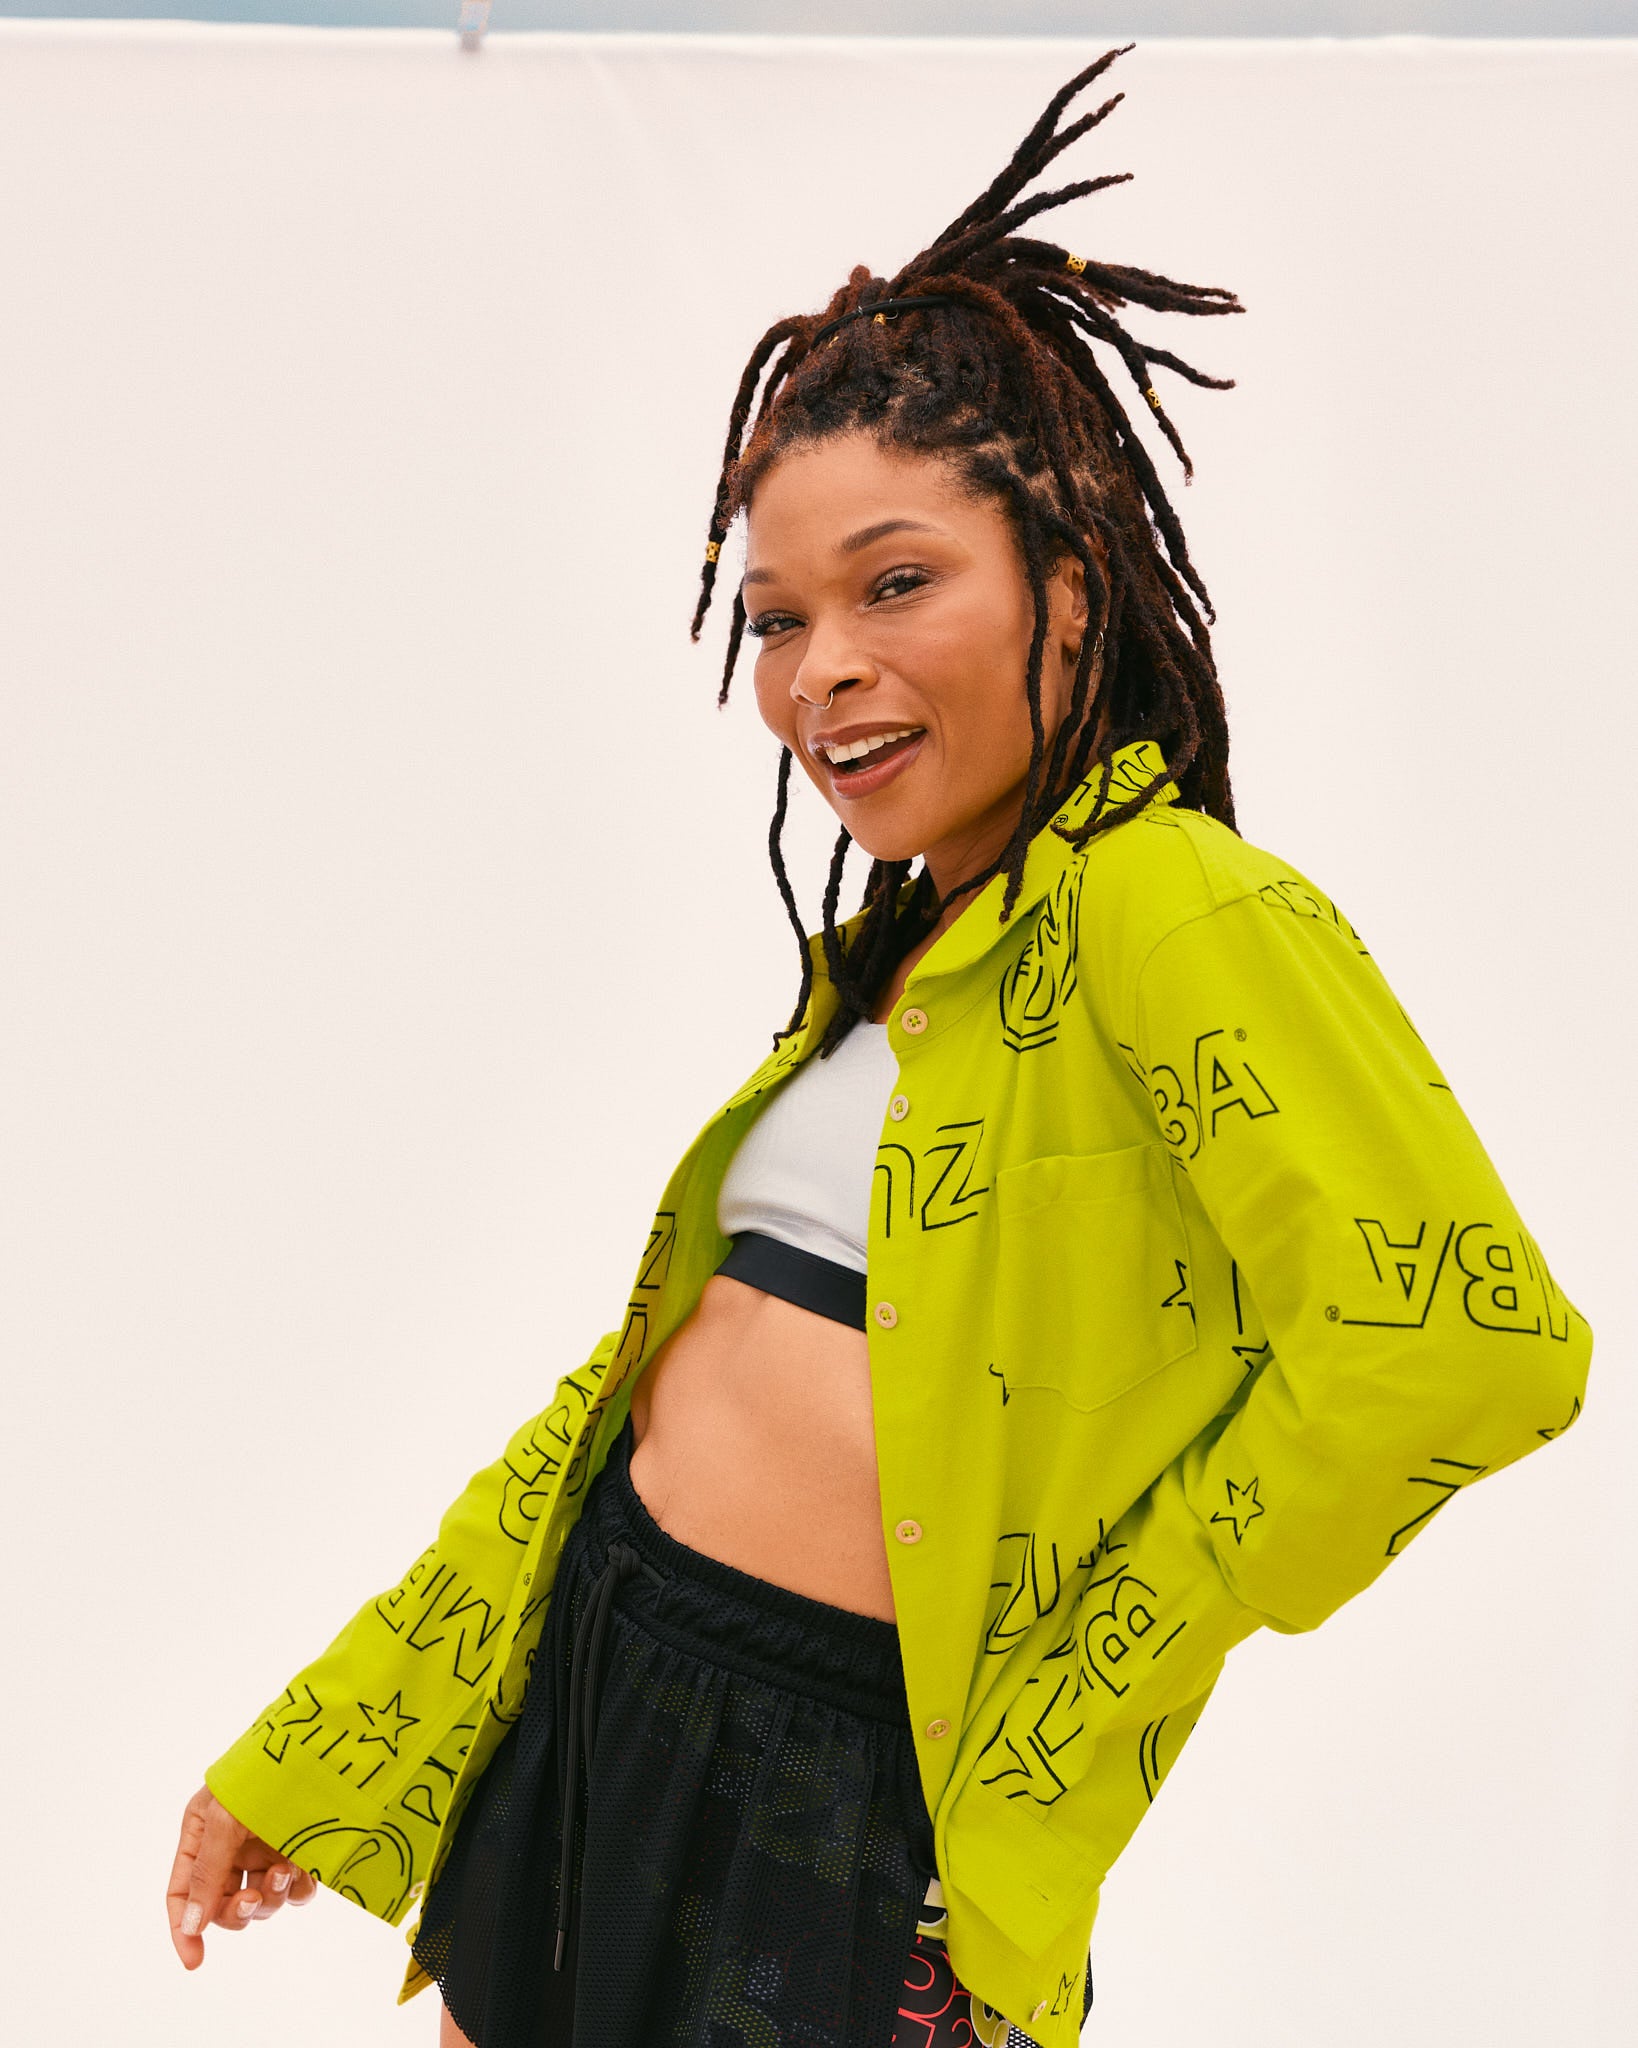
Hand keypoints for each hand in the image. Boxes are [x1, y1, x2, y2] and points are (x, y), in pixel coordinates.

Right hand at [166, 1784, 318, 1968]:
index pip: (183, 1891)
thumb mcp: (224, 1818)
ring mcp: (266, 1849)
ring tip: (284, 1871)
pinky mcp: (299, 1851)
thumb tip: (191, 1925)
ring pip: (260, 1901)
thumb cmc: (262, 1772)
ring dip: (270, 1899)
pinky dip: (296, 1890)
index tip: (195, 1961)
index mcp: (202, 1832)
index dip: (184, 1928)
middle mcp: (231, 1845)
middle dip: (235, 1912)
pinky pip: (294, 1890)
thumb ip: (207, 1871)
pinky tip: (302, 1869)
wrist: (319, 1744)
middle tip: (252, 1899)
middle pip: (221, 1905)